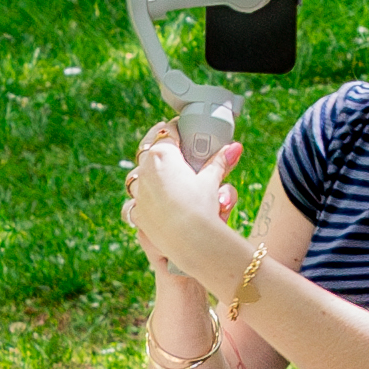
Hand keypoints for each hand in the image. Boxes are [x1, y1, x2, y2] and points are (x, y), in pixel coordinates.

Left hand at [120, 119, 248, 289]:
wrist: (189, 241)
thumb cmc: (201, 206)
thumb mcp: (212, 182)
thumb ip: (220, 163)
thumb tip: (234, 147)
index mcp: (162, 156)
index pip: (167, 133)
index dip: (175, 129)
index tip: (181, 127)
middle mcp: (145, 172)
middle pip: (147, 151)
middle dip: (157, 146)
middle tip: (167, 143)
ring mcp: (139, 193)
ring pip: (135, 176)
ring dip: (144, 172)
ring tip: (154, 170)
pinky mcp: (138, 214)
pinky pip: (133, 202)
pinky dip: (141, 199)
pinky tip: (148, 199)